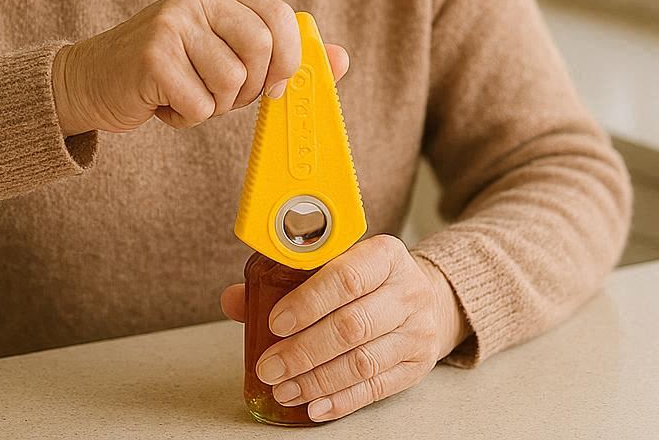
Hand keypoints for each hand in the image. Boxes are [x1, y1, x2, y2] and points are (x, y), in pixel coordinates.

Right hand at [51, 0, 349, 134]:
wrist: (88, 82)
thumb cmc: (166, 73)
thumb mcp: (223, 57)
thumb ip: (279, 57)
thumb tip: (342, 58)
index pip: (279, 15)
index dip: (287, 59)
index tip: (272, 88)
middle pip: (261, 48)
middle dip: (249, 89)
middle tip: (221, 97)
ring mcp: (172, 23)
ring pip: (232, 82)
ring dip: (213, 107)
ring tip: (185, 96)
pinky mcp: (152, 56)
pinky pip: (200, 103)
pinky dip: (186, 118)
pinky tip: (163, 104)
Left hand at [220, 234, 470, 421]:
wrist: (425, 296)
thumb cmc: (368, 279)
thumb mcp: (336, 263)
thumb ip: (285, 279)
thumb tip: (233, 299)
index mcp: (385, 255)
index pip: (346, 277)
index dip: (308, 302)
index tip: (275, 322)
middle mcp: (406, 290)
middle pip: (352, 326)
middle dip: (304, 351)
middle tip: (270, 366)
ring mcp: (416, 330)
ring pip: (362, 362)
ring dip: (316, 380)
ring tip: (284, 388)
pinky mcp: (417, 365)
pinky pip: (375, 388)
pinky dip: (340, 400)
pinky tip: (314, 404)